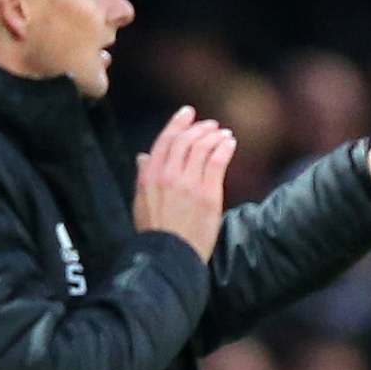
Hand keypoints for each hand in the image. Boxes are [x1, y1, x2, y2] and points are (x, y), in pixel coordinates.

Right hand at [134, 106, 234, 260]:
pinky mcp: (208, 194)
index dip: (177, 123)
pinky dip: (224, 148)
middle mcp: (167, 175)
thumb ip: (143, 176)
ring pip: (202, 147)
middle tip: (210, 124)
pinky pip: (217, 161)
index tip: (187, 113)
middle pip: (185, 141)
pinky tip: (230, 143)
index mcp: (149, 176)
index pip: (164, 141)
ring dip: (214, 136)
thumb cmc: (155, 233)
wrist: (169, 256)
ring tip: (223, 133)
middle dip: (199, 128)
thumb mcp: (140, 202)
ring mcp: (188, 183)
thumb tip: (143, 156)